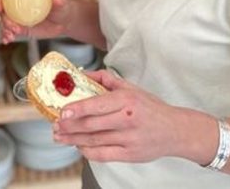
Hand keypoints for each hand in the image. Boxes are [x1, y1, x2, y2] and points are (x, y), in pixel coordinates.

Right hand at [0, 0, 71, 43]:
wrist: (65, 21)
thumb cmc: (62, 6)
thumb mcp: (61, 1)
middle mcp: (18, 6)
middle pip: (4, 12)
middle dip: (4, 21)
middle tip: (14, 28)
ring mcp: (19, 18)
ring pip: (5, 23)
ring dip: (4, 29)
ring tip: (11, 36)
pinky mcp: (22, 29)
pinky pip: (10, 32)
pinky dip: (6, 36)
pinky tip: (7, 41)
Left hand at [51, 69, 182, 162]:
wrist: (175, 131)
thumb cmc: (151, 107)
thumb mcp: (131, 88)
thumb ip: (106, 80)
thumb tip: (83, 74)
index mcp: (127, 100)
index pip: (97, 105)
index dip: (77, 109)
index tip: (62, 112)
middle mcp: (127, 119)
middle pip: (92, 124)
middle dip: (70, 126)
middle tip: (55, 125)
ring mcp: (129, 139)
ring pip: (95, 140)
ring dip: (73, 139)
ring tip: (59, 136)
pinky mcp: (130, 155)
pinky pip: (104, 155)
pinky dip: (88, 152)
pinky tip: (78, 147)